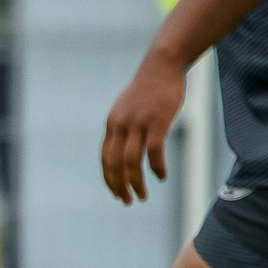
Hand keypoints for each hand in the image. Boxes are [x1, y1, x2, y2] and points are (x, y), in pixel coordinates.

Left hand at [101, 47, 186, 204]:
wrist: (162, 66)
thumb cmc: (149, 89)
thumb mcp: (128, 108)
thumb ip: (124, 127)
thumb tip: (124, 148)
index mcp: (112, 124)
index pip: (105, 158)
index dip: (109, 178)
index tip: (117, 193)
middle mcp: (120, 125)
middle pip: (114, 164)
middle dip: (118, 186)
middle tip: (127, 201)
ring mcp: (137, 123)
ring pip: (131, 162)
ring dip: (135, 183)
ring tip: (142, 196)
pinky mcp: (156, 122)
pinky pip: (153, 152)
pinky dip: (156, 168)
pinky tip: (161, 177)